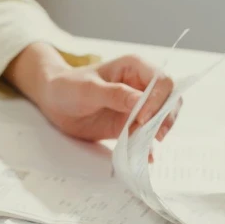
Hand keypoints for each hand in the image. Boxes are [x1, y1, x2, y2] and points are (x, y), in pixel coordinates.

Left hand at [5, 43, 181, 142]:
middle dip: (165, 118)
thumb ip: (114, 94)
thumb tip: (140, 102)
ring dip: (158, 132)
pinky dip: (149, 145)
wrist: (54, 101)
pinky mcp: (132, 123)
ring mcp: (139, 105)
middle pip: (170, 100)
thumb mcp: (88, 89)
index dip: (158, 100)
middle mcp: (142, 85)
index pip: (162, 81)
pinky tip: (146, 155)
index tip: (141, 118)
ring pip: (164, 118)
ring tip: (144, 146)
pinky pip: (148, 134)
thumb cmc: (68, 86)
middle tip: (153, 136)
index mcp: (134, 67)